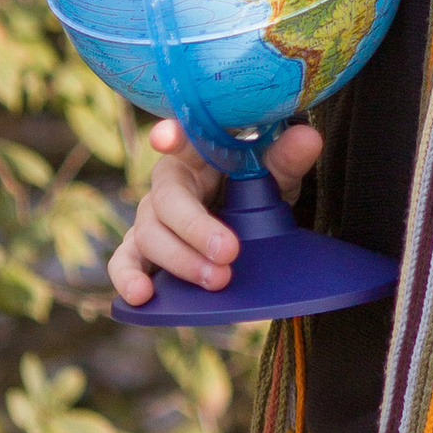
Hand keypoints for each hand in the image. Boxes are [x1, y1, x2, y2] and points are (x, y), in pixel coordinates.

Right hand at [106, 116, 321, 305]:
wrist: (247, 220)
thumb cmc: (255, 186)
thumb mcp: (275, 174)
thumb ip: (286, 159)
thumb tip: (309, 137)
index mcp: (196, 153)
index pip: (183, 139)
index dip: (172, 136)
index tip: (165, 138)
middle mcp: (168, 183)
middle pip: (167, 200)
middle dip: (196, 228)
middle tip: (229, 252)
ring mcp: (151, 217)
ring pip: (148, 234)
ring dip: (180, 260)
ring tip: (216, 280)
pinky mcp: (143, 249)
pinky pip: (124, 262)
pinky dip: (127, 278)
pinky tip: (141, 296)